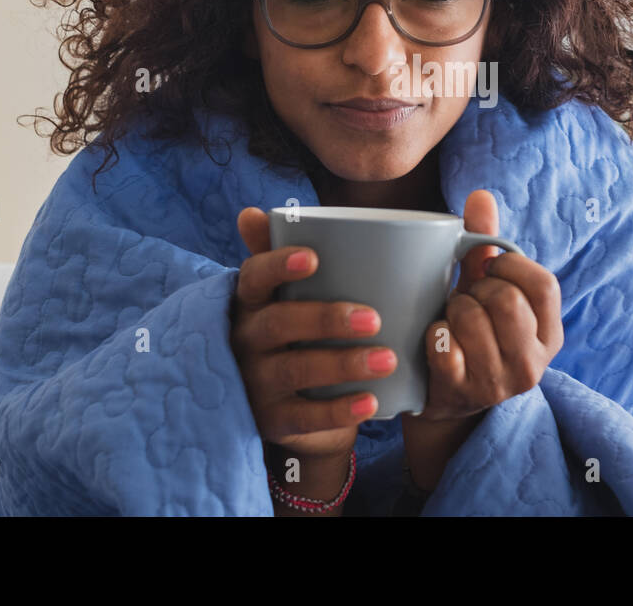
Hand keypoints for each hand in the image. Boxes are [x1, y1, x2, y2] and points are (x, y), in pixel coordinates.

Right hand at [230, 207, 397, 461]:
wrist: (281, 403)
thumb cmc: (291, 332)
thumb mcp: (283, 296)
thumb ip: (285, 253)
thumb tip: (255, 211)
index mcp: (249, 301)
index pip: (253, 277)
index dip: (278, 265)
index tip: (315, 257)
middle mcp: (244, 340)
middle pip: (278, 325)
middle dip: (326, 319)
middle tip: (375, 317)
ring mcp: (254, 383)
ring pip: (294, 371)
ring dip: (343, 364)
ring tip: (388, 359)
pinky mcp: (270, 421)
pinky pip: (303, 417)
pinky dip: (338, 412)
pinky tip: (372, 402)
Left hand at [412, 190, 563, 422]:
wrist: (444, 397)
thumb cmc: (471, 331)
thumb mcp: (486, 289)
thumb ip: (486, 244)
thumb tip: (480, 195)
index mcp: (549, 333)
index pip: (543, 284)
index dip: (510, 266)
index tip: (490, 269)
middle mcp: (533, 363)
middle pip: (508, 301)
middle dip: (477, 289)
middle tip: (467, 298)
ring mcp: (499, 383)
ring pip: (473, 319)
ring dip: (453, 310)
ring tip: (451, 318)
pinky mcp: (462, 394)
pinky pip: (444, 348)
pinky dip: (434, 335)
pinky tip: (435, 338)